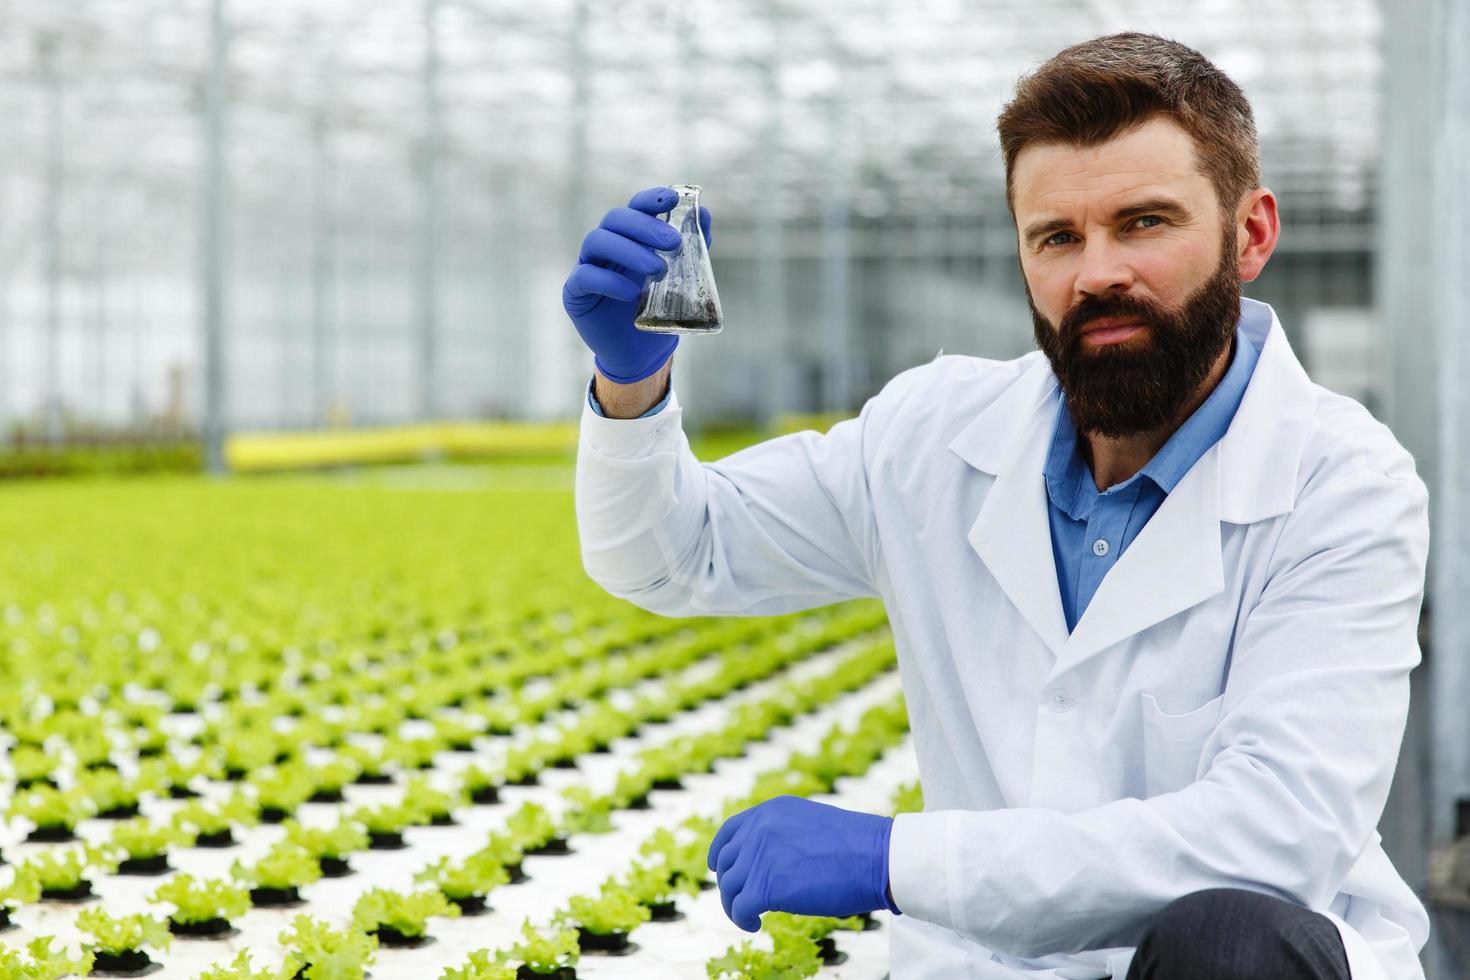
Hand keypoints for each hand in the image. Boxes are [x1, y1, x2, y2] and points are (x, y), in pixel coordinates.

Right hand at [562, 186, 713, 383]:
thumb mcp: (680, 279)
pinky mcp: (575, 292)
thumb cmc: (657, 310)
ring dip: (629, 250)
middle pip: (615, 219)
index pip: (635, 208)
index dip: (650, 199)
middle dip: (644, 225)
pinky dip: (609, 281)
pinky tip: (632, 293)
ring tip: (657, 269)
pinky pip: (585, 277)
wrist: (639, 352)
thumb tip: (704, 213)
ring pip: (597, 240)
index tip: (673, 198)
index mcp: (629, 237)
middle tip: (672, 242)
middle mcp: (606, 246)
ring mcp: (588, 266)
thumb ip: (692, 248)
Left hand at [706, 795, 897, 931]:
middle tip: (743, 902)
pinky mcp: (766, 886)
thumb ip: (783, 835)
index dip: (719, 853)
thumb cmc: (855, 846)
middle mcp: (760, 829)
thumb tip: (769, 862)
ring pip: (730, 887)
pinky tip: (755, 925)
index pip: (729, 831)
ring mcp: (760, 856)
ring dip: (735, 906)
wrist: (876, 857)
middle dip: (731, 885)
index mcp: (771, 811)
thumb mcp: (811, 825)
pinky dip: (742, 920)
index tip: (717, 868)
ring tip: (751, 918)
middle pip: (727, 863)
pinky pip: (739, 907)